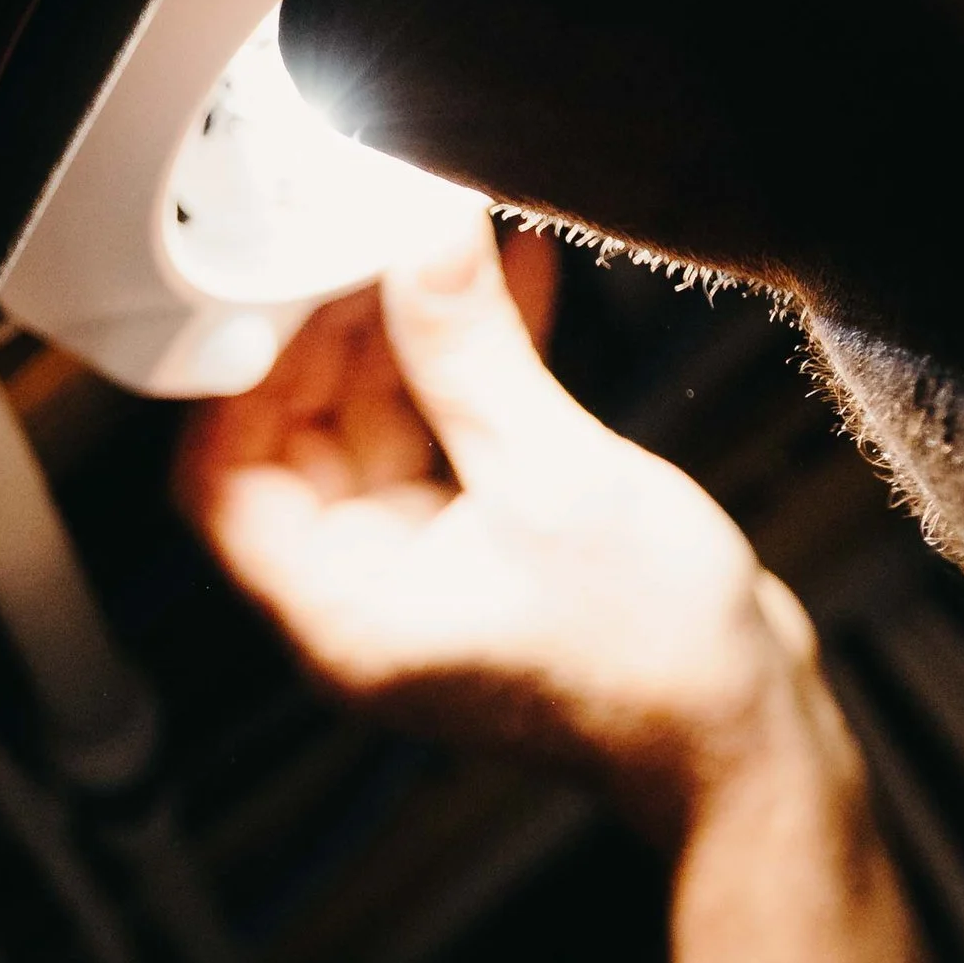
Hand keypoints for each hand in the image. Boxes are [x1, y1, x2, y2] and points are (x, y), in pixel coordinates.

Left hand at [176, 216, 817, 841]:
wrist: (741, 733)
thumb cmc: (651, 657)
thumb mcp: (550, 474)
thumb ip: (468, 351)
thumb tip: (417, 240)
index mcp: (341, 613)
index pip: (222, 480)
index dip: (240, 374)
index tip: (285, 277)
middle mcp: (362, 598)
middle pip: (299, 441)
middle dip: (340, 331)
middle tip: (384, 229)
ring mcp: (421, 572)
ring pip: (379, 427)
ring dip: (417, 334)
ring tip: (452, 238)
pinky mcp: (479, 547)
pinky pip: (448, 440)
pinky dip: (471, 370)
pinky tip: (514, 280)